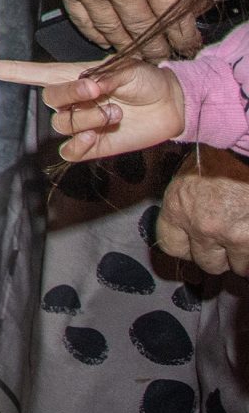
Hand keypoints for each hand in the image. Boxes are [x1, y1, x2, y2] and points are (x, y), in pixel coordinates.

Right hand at [0, 56, 188, 160]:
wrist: (170, 105)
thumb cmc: (146, 79)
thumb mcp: (128, 69)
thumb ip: (105, 76)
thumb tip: (88, 85)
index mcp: (67, 75)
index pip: (22, 73)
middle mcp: (66, 99)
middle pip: (49, 100)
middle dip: (74, 96)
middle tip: (100, 91)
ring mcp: (76, 122)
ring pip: (64, 124)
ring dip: (91, 119)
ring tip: (117, 113)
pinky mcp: (89, 145)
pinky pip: (70, 150)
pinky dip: (82, 144)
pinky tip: (99, 135)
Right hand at [32, 0, 192, 56]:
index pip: (171, 16)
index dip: (183, 36)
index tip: (188, 45)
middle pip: (142, 30)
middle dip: (158, 48)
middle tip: (164, 56)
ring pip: (112, 31)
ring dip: (128, 47)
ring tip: (139, 54)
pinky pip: (83, 21)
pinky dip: (96, 35)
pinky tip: (107, 39)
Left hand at [158, 149, 248, 274]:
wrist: (248, 145)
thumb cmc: (223, 156)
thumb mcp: (191, 176)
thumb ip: (186, 203)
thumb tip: (190, 227)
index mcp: (178, 207)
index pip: (171, 246)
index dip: (187, 247)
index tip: (196, 243)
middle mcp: (201, 226)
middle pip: (206, 262)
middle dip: (219, 255)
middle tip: (229, 240)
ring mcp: (231, 235)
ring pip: (238, 267)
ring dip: (243, 256)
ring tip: (245, 235)